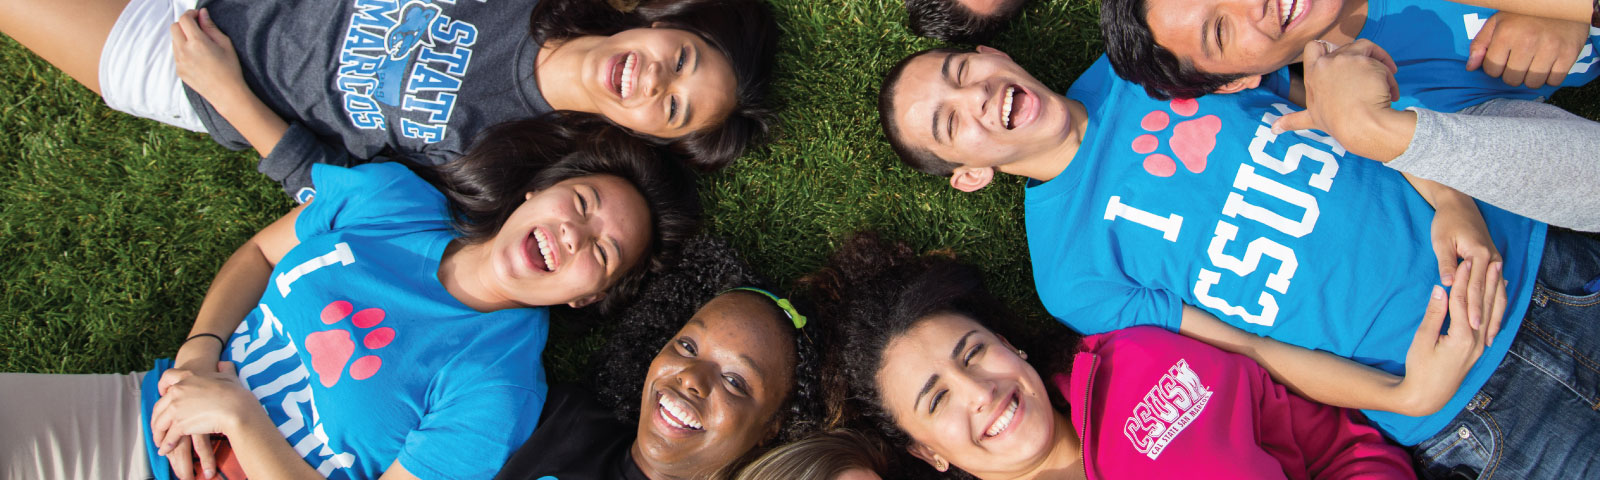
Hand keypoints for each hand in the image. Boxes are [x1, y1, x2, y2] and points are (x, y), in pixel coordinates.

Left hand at [166, 334, 225, 478]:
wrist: (236, 409)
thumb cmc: (235, 393)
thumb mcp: (228, 376)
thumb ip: (224, 368)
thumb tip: (223, 364)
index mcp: (187, 377)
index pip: (167, 377)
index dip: (161, 386)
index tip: (162, 393)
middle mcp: (178, 391)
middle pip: (159, 406)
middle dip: (157, 419)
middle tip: (159, 427)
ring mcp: (176, 408)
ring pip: (160, 422)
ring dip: (159, 434)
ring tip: (160, 442)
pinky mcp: (179, 424)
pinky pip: (169, 436)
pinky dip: (166, 444)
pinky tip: (165, 450)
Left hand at [172, 9, 247, 106]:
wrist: (226, 93)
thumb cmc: (230, 68)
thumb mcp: (224, 43)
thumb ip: (210, 26)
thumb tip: (202, 14)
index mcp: (197, 42)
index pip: (184, 19)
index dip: (190, 14)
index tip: (197, 16)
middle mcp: (184, 51)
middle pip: (174, 27)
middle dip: (184, 24)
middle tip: (196, 28)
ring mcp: (179, 62)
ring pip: (173, 40)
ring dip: (182, 37)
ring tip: (198, 44)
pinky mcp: (179, 70)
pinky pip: (176, 54)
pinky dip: (183, 50)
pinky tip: (197, 56)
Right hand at [1273, 40, 1413, 160]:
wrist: (1360, 126)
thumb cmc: (1337, 124)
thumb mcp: (1311, 118)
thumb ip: (1292, 121)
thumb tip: (1272, 129)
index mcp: (1312, 74)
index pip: (1314, 46)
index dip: (1330, 49)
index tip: (1342, 61)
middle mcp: (1326, 63)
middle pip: (1347, 47)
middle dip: (1362, 60)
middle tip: (1371, 80)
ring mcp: (1345, 59)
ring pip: (1367, 51)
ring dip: (1379, 67)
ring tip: (1385, 88)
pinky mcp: (1365, 60)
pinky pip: (1381, 60)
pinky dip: (1388, 73)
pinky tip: (1391, 91)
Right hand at [1395, 263, 1502, 415]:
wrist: (1429, 396)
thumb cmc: (1420, 368)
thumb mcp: (1422, 340)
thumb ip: (1435, 313)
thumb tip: (1441, 289)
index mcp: (1462, 337)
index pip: (1463, 301)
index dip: (1463, 280)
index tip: (1464, 262)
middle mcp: (1477, 340)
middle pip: (1482, 304)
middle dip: (1485, 281)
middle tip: (1490, 260)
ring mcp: (1481, 346)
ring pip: (1490, 312)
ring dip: (1494, 291)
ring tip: (1498, 272)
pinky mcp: (1479, 348)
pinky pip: (1490, 322)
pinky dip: (1493, 306)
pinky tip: (1496, 296)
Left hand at [1428, 194, 1505, 338]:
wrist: (1459, 204)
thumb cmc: (1446, 222)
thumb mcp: (1441, 241)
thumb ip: (1446, 263)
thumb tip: (1448, 284)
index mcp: (1479, 254)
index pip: (1476, 288)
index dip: (1475, 309)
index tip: (1472, 327)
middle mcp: (1492, 259)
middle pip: (1492, 294)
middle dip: (1489, 318)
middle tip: (1485, 342)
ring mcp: (1496, 261)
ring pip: (1500, 293)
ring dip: (1497, 315)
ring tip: (1492, 336)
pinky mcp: (1493, 262)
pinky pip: (1499, 287)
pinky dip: (1498, 304)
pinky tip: (1495, 318)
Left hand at [1467, 12, 1591, 87]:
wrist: (1562, 3)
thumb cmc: (1525, 14)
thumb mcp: (1497, 22)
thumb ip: (1480, 44)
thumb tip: (1470, 68)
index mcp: (1507, 34)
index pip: (1492, 70)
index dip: (1495, 68)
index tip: (1503, 59)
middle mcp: (1528, 41)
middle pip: (1512, 79)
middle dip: (1512, 74)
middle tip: (1519, 62)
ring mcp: (1550, 48)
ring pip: (1533, 83)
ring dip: (1531, 78)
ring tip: (1533, 64)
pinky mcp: (1569, 53)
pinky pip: (1555, 81)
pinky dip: (1550, 77)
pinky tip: (1548, 65)